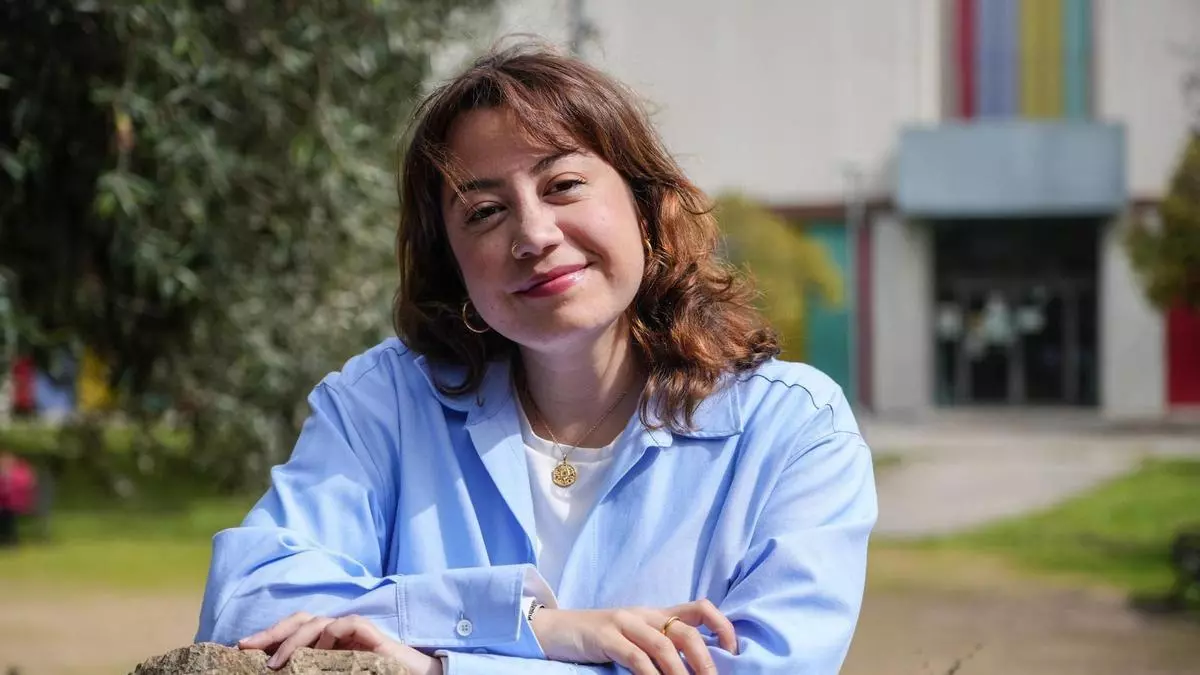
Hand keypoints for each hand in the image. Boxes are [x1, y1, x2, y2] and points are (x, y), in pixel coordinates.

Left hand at [237, 612, 441, 674]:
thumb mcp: (333, 674)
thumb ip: (309, 669)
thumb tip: (276, 672)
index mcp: (326, 643)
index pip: (293, 631)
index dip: (268, 636)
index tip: (241, 647)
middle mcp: (336, 632)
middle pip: (300, 620)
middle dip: (270, 631)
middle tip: (244, 645)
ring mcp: (353, 631)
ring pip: (317, 622)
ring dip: (293, 640)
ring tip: (275, 663)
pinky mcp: (371, 632)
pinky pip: (345, 624)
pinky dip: (329, 634)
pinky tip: (319, 651)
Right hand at [532, 599, 737, 674]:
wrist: (555, 629)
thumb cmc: (600, 638)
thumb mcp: (635, 637)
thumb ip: (661, 646)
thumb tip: (695, 667)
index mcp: (656, 613)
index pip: (699, 608)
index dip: (722, 626)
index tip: (733, 651)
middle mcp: (645, 614)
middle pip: (686, 631)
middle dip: (706, 660)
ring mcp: (624, 623)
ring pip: (664, 645)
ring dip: (682, 672)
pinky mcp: (605, 637)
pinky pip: (636, 657)